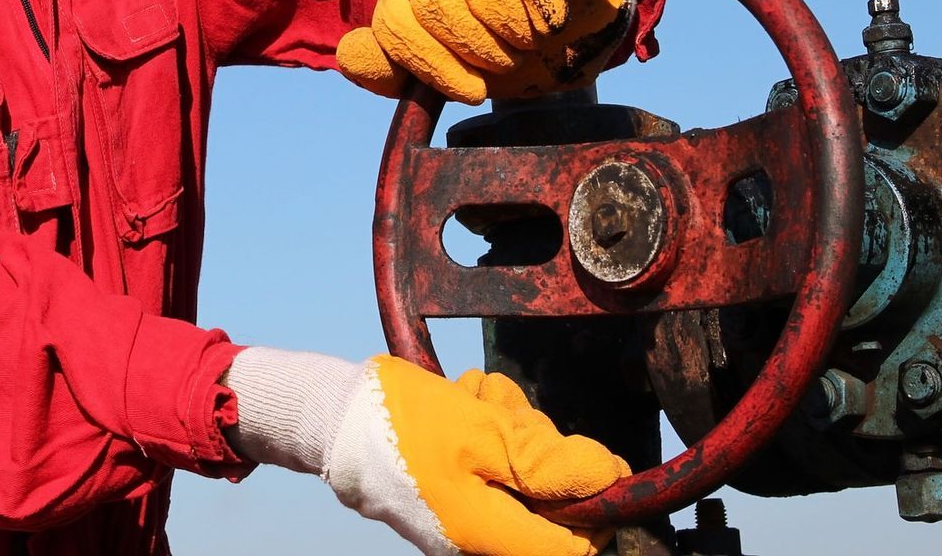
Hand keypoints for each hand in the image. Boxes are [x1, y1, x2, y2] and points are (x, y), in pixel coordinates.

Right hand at [224, 349, 625, 555]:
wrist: (332, 418)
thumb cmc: (403, 425)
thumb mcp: (483, 432)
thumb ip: (548, 462)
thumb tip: (608, 478)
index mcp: (490, 537)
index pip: (575, 547)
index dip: (593, 503)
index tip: (577, 455)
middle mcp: (479, 541)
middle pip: (549, 505)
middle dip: (539, 449)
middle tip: (505, 412)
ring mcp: (464, 518)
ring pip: (520, 475)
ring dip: (510, 429)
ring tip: (473, 400)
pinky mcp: (451, 495)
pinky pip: (491, 466)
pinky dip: (487, 431)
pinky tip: (461, 405)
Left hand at [336, 0, 631, 103]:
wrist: (573, 13)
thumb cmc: (502, 41)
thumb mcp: (448, 63)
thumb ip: (395, 67)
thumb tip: (348, 58)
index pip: (394, 26)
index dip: (434, 65)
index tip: (472, 91)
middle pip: (434, 5)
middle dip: (479, 48)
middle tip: (510, 61)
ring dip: (513, 26)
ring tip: (531, 40)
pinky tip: (551, 15)